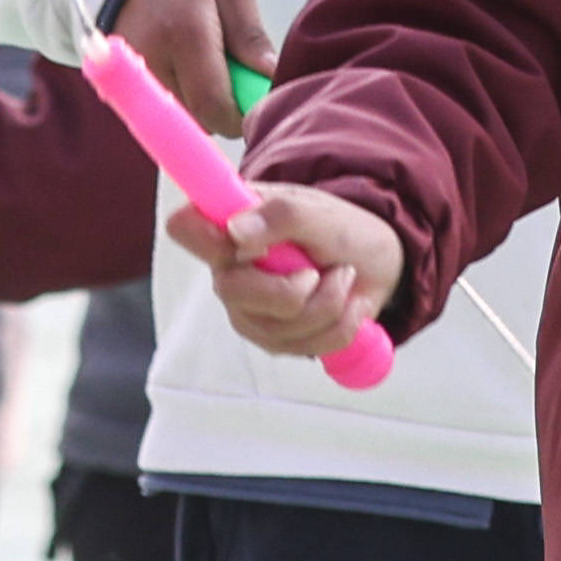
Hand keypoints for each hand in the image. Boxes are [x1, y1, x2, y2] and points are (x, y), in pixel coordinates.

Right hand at [111, 0, 273, 113]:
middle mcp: (151, 60)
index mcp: (185, 35)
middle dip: (225, 112)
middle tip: (237, 82)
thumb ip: (252, 38)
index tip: (257, 107)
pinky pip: (161, 108)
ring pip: (179, 117)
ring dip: (203, 107)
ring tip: (210, 71)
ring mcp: (130, 73)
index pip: (212, 104)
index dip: (239, 119)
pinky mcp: (122, 79)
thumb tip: (272, 79)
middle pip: (196, 118)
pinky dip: (183, 100)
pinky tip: (189, 73)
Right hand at [177, 176, 402, 360]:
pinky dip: (341, 326)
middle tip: (322, 268)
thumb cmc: (342, 231)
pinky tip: (347, 304)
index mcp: (232, 225)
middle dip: (293, 286)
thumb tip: (236, 231)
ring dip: (329, 302)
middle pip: (233, 290)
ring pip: (278, 325)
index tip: (246, 238)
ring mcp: (247, 308)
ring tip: (342, 278)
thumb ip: (281, 215)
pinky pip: (305, 346)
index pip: (185, 226)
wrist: (376, 265)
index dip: (203, 234)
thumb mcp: (321, 213)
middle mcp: (229, 269)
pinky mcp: (272, 338)